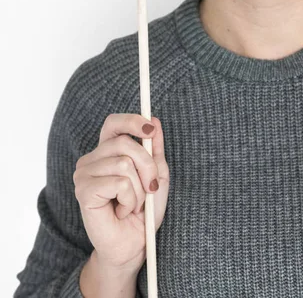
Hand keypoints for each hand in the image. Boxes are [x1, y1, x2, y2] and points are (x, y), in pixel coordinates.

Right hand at [73, 114, 169, 269]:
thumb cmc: (143, 211)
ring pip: (124, 163)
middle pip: (125, 142)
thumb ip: (154, 149)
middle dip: (147, 166)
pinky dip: (130, 199)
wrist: (133, 244)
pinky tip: (122, 211)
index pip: (114, 123)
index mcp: (107, 152)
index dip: (132, 121)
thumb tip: (155, 121)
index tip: (151, 129)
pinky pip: (119, 182)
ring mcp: (84, 174)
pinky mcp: (84, 190)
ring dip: (139, 188)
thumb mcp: (156, 175)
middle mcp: (91, 159)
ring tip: (133, 204)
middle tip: (150, 188)